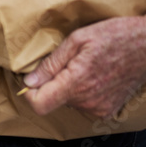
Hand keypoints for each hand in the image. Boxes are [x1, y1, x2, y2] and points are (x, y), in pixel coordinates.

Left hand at [24, 16, 145, 119]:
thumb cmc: (117, 36)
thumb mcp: (78, 39)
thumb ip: (51, 63)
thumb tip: (30, 81)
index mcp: (76, 83)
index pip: (39, 105)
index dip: (30, 93)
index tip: (34, 80)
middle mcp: (87, 101)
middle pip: (53, 102)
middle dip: (52, 85)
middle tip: (68, 64)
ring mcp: (99, 108)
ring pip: (68, 102)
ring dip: (69, 88)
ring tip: (86, 68)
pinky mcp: (108, 111)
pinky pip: (84, 105)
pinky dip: (83, 93)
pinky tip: (96, 77)